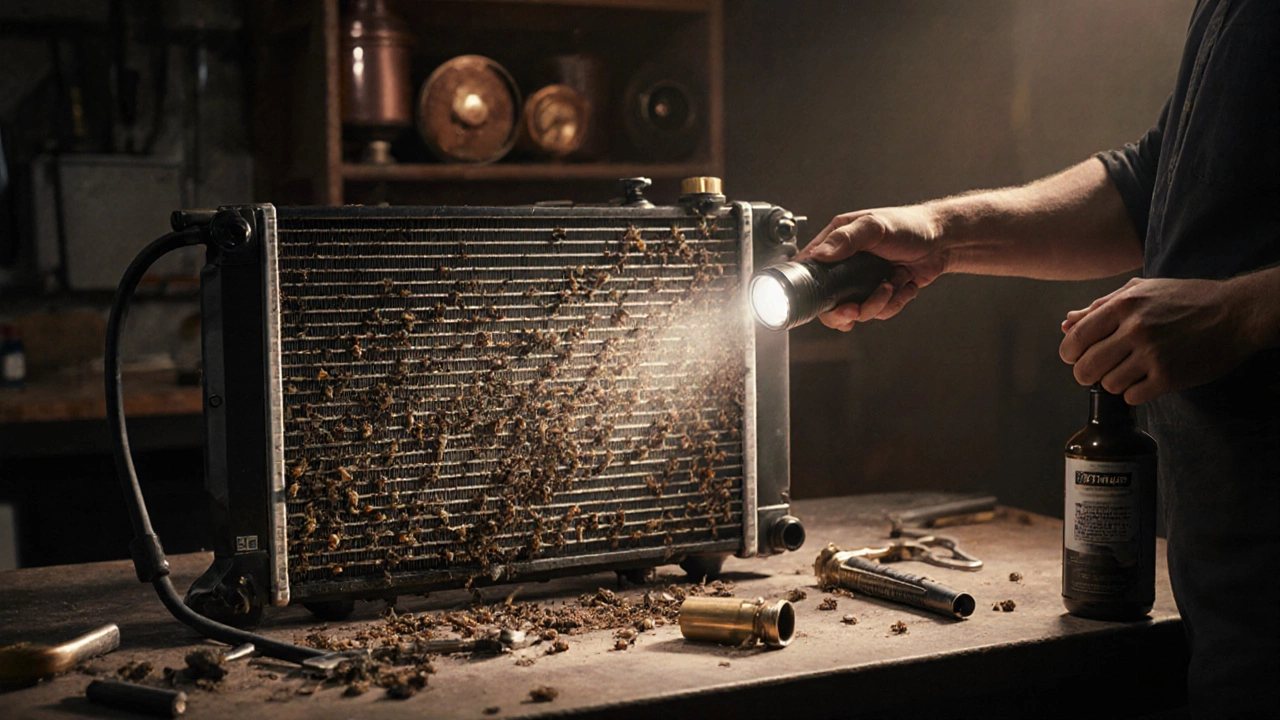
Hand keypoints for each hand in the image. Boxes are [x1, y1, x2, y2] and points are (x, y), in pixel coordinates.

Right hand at [795, 206, 945, 330]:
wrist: (943, 240)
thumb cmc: (909, 225)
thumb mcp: (874, 226)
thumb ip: (846, 239)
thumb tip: (819, 254)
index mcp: (836, 242)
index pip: (809, 269)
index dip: (811, 289)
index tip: (823, 301)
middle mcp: (845, 264)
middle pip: (828, 302)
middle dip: (844, 311)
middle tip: (854, 309)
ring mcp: (862, 281)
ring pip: (856, 311)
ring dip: (876, 304)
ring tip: (892, 284)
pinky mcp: (880, 294)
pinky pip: (879, 312)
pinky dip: (894, 303)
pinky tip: (904, 285)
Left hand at [1059, 276, 1255, 403]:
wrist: (1235, 313)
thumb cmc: (1185, 299)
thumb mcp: (1141, 290)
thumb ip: (1100, 306)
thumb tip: (1066, 323)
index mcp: (1124, 305)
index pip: (1076, 339)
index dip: (1070, 353)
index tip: (1076, 357)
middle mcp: (1135, 329)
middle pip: (1086, 367)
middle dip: (1085, 373)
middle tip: (1097, 371)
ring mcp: (1153, 354)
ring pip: (1108, 384)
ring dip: (1113, 382)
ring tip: (1128, 372)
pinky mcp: (1170, 376)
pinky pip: (1132, 396)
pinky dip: (1133, 393)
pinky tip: (1145, 381)